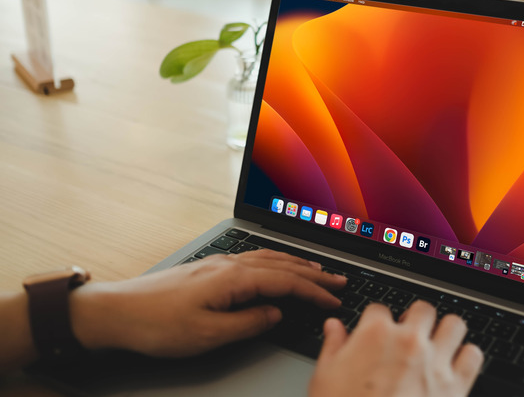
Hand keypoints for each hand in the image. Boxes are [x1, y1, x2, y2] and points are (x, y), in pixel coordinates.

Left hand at [69, 250, 345, 356]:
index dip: (314, 290)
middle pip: (282, 264)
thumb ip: (248, 323)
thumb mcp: (207, 335)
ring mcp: (218, 263)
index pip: (286, 281)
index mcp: (233, 278)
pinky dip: (275, 262)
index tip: (334, 298)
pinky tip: (275, 266)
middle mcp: (229, 264)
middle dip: (313, 272)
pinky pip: (253, 259)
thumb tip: (275, 312)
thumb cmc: (156, 324)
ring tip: (317, 269)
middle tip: (338, 279)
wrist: (116, 311)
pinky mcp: (208, 268)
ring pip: (268, 258)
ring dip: (296, 263)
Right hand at [309, 300, 483, 396]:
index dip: (376, 321)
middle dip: (415, 319)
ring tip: (436, 344)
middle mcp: (409, 343)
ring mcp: (435, 363)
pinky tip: (454, 366)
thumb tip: (334, 328)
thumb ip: (332, 347)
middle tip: (408, 335)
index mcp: (375, 335)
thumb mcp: (324, 379)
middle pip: (422, 309)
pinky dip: (466, 358)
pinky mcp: (456, 387)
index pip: (379, 309)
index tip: (376, 333)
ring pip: (454, 325)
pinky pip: (473, 356)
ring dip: (446, 332)